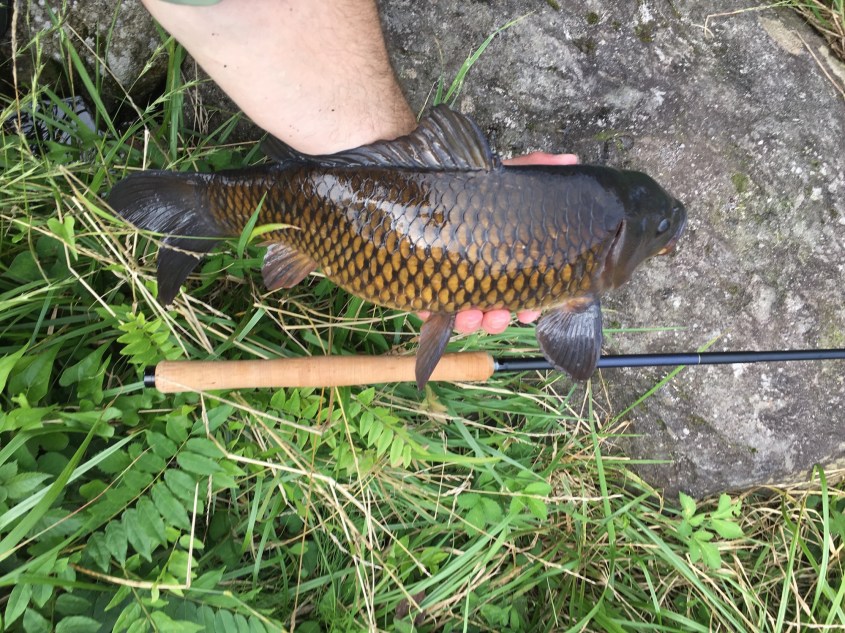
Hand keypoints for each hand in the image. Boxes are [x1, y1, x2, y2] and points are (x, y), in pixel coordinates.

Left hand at [420, 151, 578, 333]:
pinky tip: (435, 309)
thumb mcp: (499, 175)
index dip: (528, 304)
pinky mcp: (418, 282)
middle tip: (498, 318)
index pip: (520, 288)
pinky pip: (426, 304)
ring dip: (470, 320)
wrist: (412, 180)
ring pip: (463, 312)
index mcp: (500, 255)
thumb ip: (533, 170)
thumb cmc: (460, 181)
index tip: (531, 312)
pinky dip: (432, 310)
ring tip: (471, 317)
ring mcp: (448, 278)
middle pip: (492, 305)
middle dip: (497, 317)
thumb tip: (570, 160)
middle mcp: (477, 270)